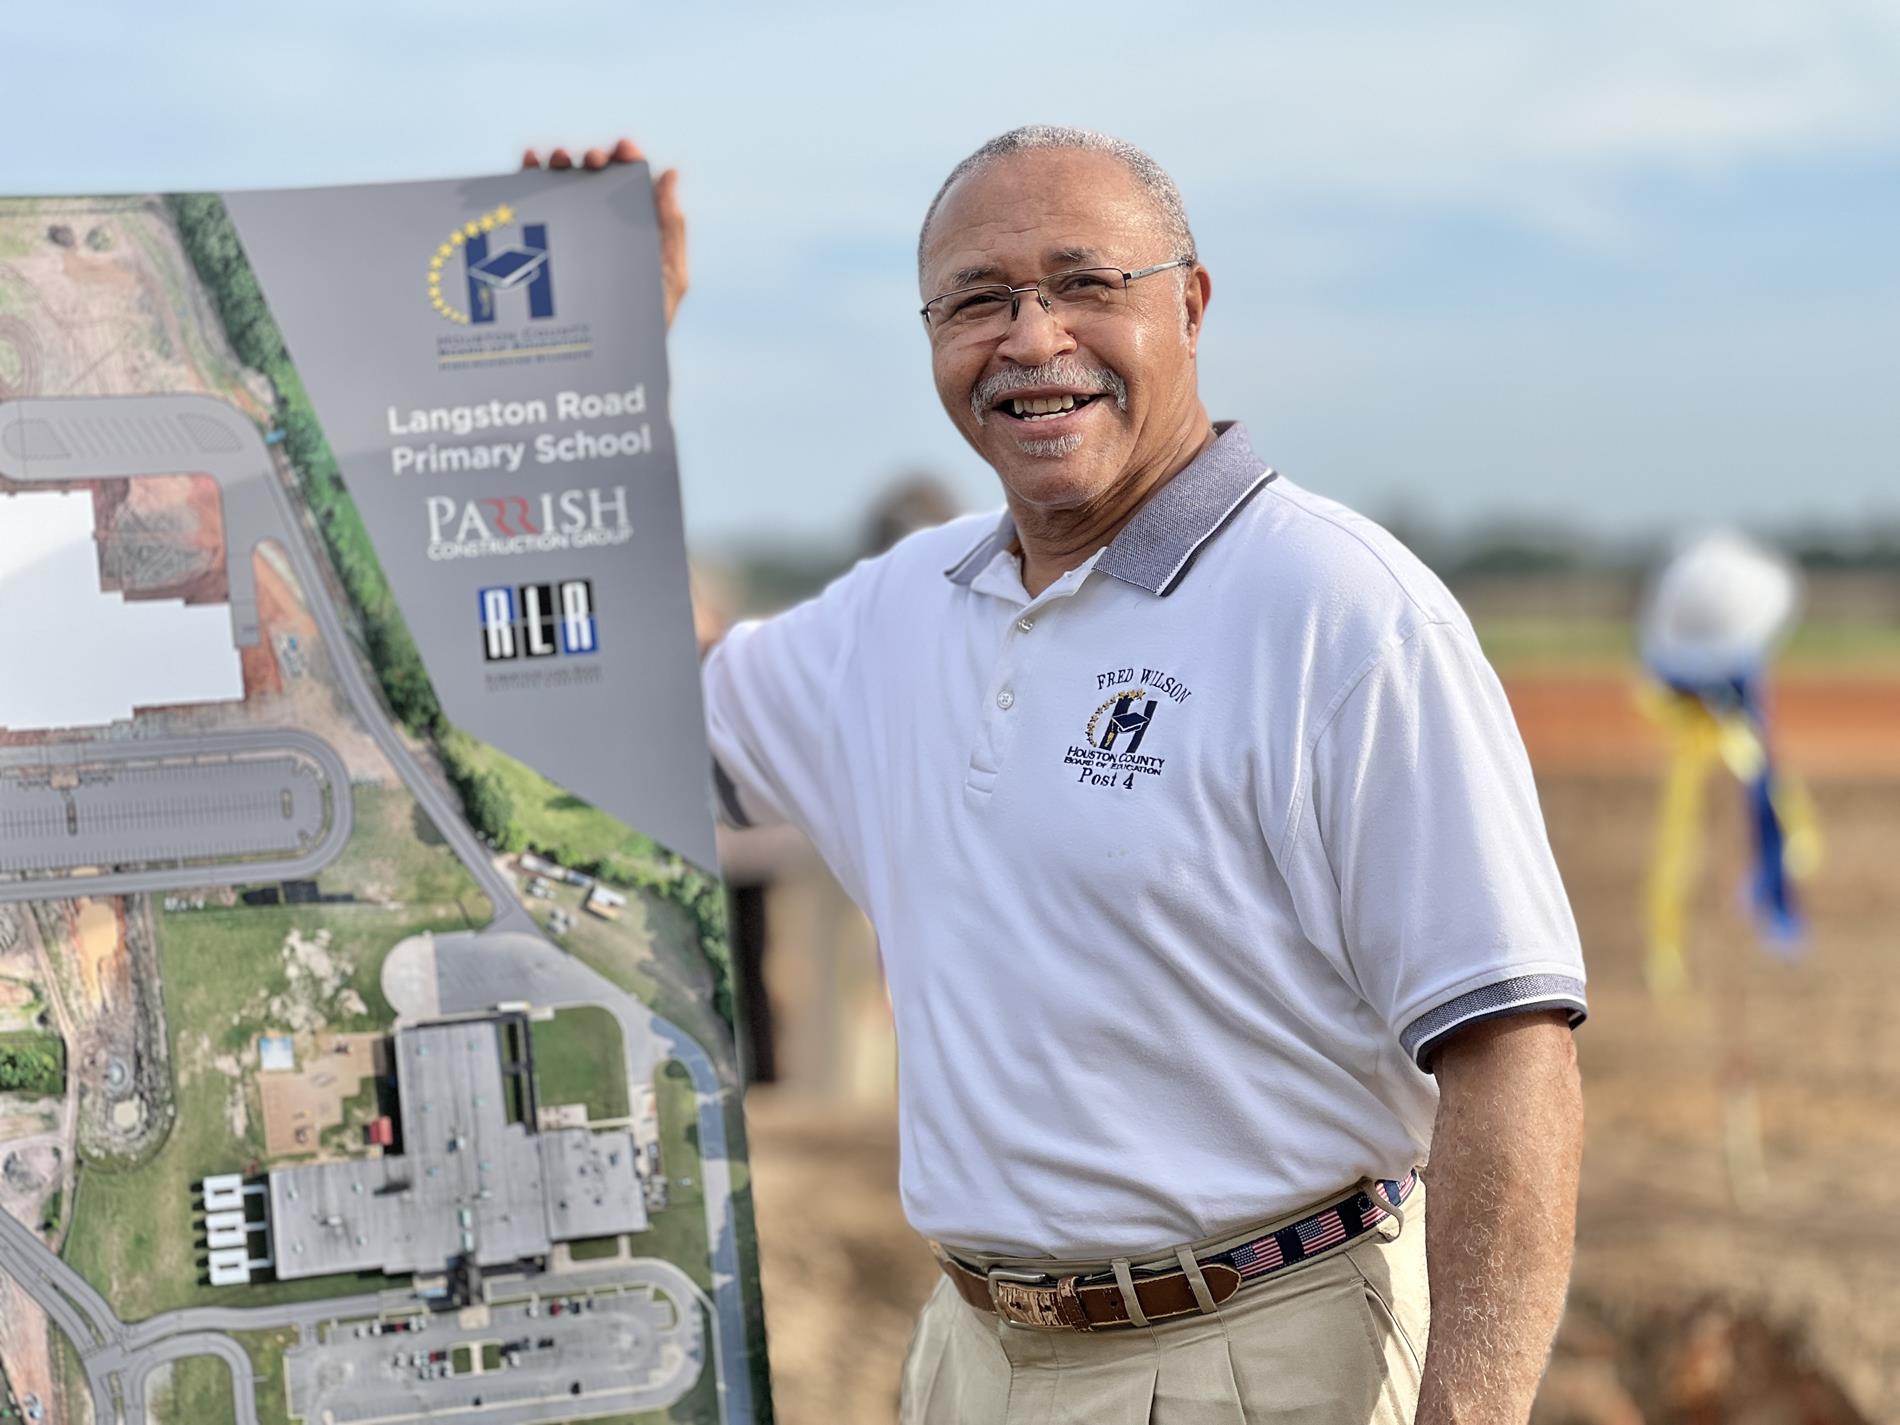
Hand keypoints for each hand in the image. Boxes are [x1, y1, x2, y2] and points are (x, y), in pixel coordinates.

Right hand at [523, 138, 686, 327]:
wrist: (614, 361)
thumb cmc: (649, 322)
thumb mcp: (670, 277)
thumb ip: (672, 228)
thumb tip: (670, 174)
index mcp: (636, 226)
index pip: (631, 183)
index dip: (627, 158)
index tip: (624, 149)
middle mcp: (603, 225)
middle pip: (595, 180)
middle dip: (592, 160)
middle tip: (592, 161)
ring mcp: (572, 234)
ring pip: (562, 187)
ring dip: (560, 164)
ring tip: (558, 159)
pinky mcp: (543, 247)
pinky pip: (532, 208)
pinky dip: (527, 179)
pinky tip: (528, 165)